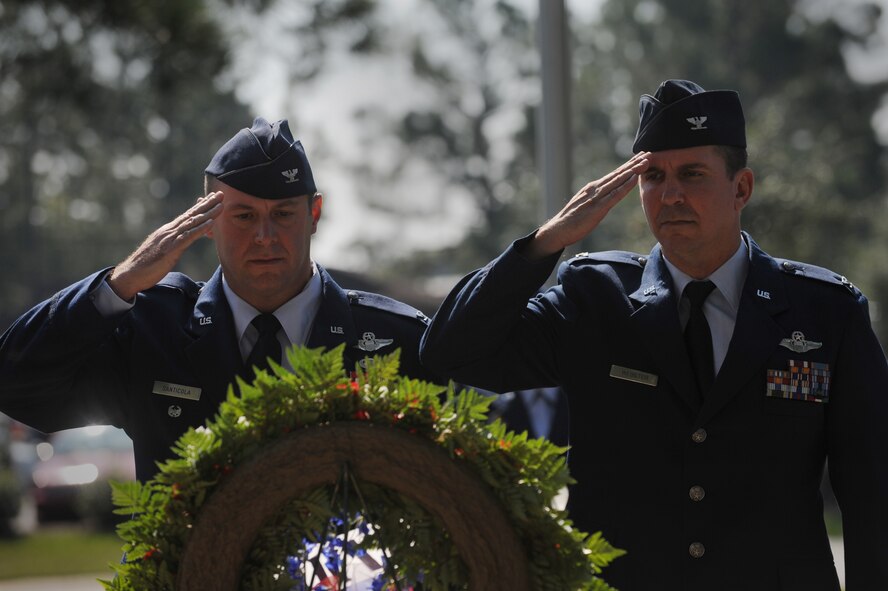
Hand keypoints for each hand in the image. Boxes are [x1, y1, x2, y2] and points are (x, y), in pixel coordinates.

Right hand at [108, 191, 223, 300]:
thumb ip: (172, 244)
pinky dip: (200, 228)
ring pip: (192, 222)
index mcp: (167, 231)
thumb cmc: (146, 266)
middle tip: (221, 194)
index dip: (200, 207)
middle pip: (191, 215)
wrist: (130, 275)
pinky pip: (188, 237)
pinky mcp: (170, 249)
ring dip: (208, 213)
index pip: (186, 216)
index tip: (212, 198)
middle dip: (207, 204)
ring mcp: (169, 238)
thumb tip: (181, 241)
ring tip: (221, 204)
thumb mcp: (163, 251)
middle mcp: (169, 231)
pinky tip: (210, 222)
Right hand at [525, 153, 649, 259]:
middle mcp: (595, 189)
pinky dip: (626, 185)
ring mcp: (596, 197)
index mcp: (592, 188)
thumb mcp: (585, 206)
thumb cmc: (571, 221)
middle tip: (647, 153)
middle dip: (633, 163)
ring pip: (618, 180)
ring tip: (645, 161)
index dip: (627, 166)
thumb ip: (595, 199)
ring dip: (632, 170)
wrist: (558, 230)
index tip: (639, 157)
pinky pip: (615, 195)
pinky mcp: (598, 208)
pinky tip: (635, 178)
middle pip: (617, 174)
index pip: (613, 175)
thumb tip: (604, 198)